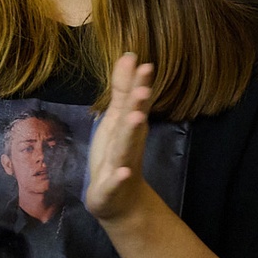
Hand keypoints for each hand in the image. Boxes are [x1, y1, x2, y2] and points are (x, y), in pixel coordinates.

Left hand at [82, 53, 157, 223]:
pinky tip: (123, 172)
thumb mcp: (117, 119)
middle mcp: (128, 144)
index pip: (135, 103)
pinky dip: (119, 178)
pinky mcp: (111, 189)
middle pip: (132, 123)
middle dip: (138, 106)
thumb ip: (123, 90)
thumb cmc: (116, 154)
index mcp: (128, 126)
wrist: (120, 201)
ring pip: (126, 149)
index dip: (139, 85)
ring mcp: (121, 167)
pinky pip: (115, 183)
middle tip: (143, 88)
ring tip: (137, 118)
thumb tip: (130, 56)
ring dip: (132, 134)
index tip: (145, 65)